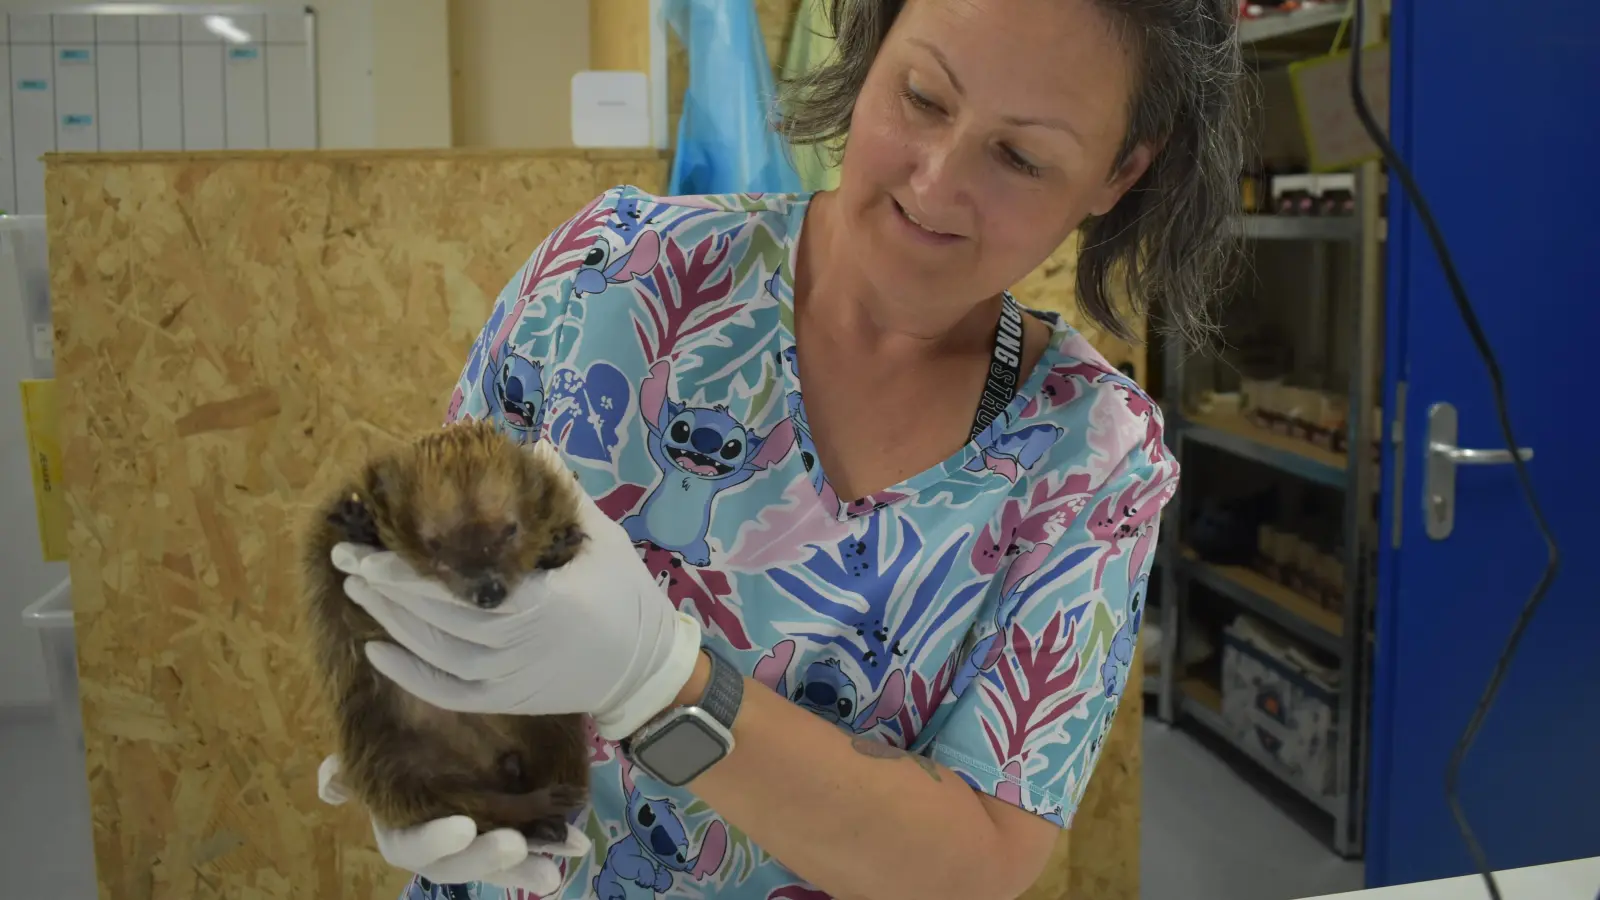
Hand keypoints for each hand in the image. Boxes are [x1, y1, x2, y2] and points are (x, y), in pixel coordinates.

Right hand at [316, 755, 587, 892]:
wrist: (432, 724)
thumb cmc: (398, 739)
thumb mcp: (375, 749)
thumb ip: (351, 768)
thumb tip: (329, 784)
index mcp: (402, 827)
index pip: (411, 846)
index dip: (434, 841)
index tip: (462, 827)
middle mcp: (440, 843)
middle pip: (460, 866)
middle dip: (487, 860)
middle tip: (514, 844)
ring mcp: (476, 841)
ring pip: (497, 865)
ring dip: (525, 868)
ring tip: (555, 870)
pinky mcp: (508, 830)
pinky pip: (529, 847)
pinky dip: (551, 849)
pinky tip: (579, 846)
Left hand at [331, 483, 702, 739]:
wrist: (644, 670)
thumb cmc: (626, 598)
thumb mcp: (605, 541)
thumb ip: (567, 496)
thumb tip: (536, 446)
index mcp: (541, 602)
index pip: (458, 589)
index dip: (410, 574)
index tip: (373, 549)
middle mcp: (517, 645)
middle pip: (435, 620)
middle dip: (384, 589)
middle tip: (346, 558)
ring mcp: (508, 678)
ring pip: (434, 654)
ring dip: (390, 623)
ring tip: (356, 590)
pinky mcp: (505, 700)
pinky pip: (447, 693)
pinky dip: (409, 676)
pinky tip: (376, 650)